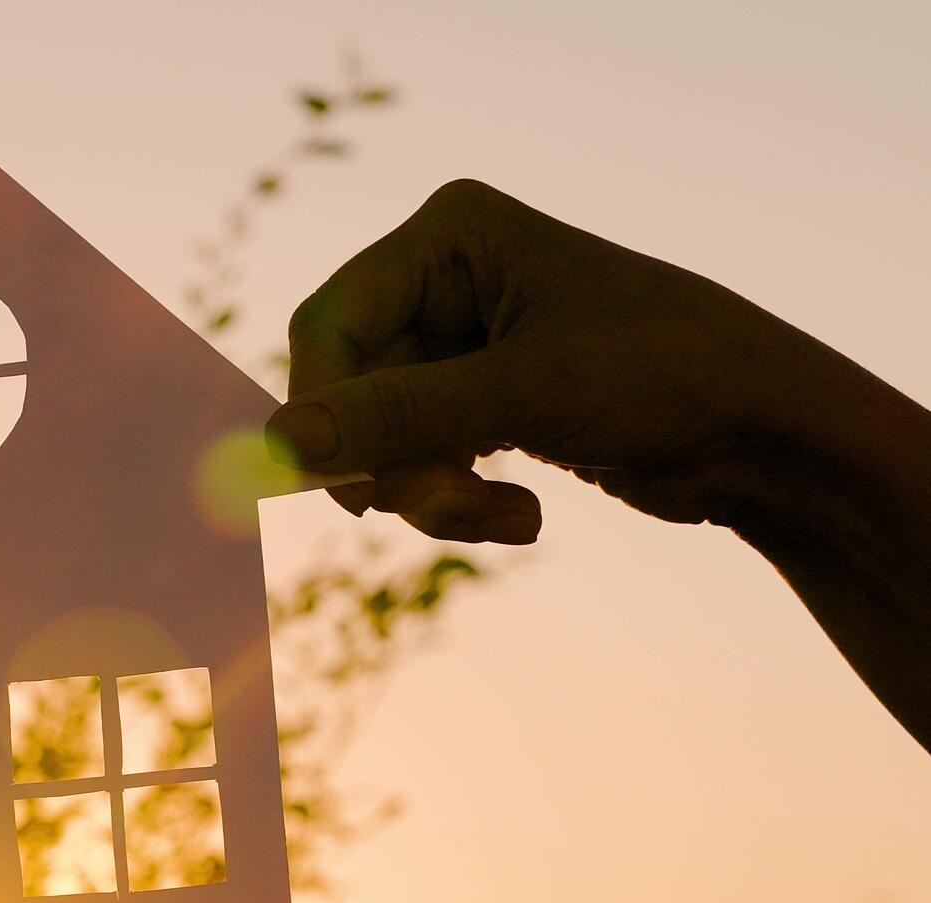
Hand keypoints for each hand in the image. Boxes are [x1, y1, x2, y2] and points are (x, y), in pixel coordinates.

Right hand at [267, 179, 831, 542]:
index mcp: (449, 237)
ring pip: (382, 439)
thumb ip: (395, 416)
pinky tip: (522, 515)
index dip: (323, 406)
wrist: (768, 433)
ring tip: (503, 518)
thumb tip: (280, 443)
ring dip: (433, 494)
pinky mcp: (482, 402)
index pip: (330, 321)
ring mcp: (461, 345)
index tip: (345, 487)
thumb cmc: (664, 377)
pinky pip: (421, 461)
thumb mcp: (522, 394)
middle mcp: (445, 281)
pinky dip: (459, 500)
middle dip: (398, 464)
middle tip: (448, 510)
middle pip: (350, 390)